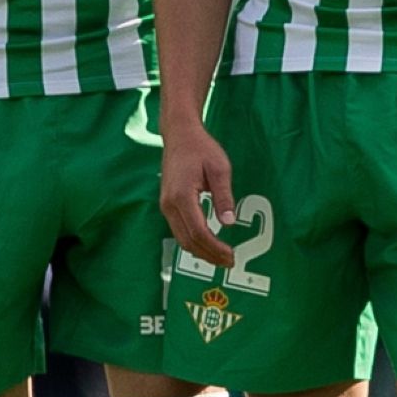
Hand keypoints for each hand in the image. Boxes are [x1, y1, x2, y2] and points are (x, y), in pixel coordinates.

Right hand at [160, 121, 236, 267]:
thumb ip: (223, 196)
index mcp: (182, 195)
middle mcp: (169, 204)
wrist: (180, 135)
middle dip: (209, 255)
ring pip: (181, 239)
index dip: (214, 247)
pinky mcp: (167, 205)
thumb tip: (228, 223)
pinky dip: (193, 242)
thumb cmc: (201, 149)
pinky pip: (179, 230)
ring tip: (221, 257)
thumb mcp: (219, 168)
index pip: (198, 231)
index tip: (231, 255)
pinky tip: (208, 245)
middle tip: (229, 261)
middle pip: (188, 240)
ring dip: (201, 252)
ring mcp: (165, 205)